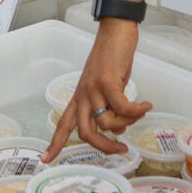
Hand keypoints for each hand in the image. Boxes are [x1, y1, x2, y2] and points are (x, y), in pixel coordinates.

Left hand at [43, 18, 152, 161]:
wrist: (115, 32)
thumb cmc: (112, 59)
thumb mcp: (106, 87)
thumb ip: (108, 107)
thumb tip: (119, 127)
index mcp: (79, 97)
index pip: (63, 125)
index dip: (55, 144)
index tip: (46, 160)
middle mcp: (83, 95)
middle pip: (86, 133)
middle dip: (104, 146)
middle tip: (121, 149)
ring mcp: (93, 89)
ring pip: (107, 122)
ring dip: (127, 122)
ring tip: (139, 112)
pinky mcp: (107, 82)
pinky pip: (122, 108)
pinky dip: (136, 111)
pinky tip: (146, 106)